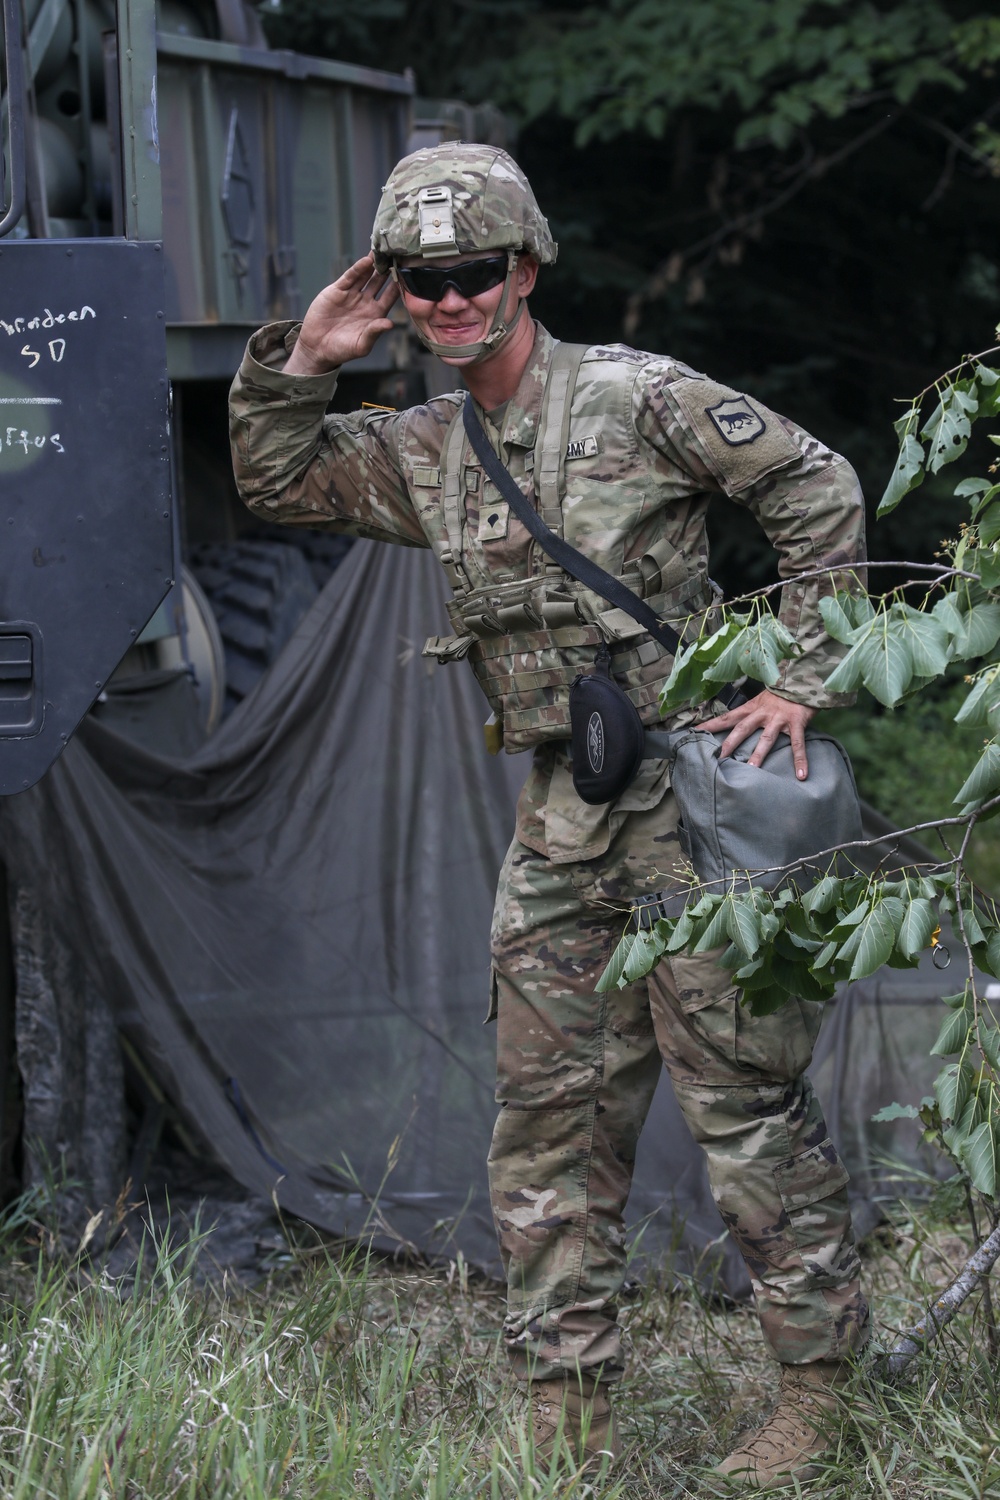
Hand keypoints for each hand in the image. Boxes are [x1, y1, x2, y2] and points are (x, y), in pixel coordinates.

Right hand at [284, 254, 399, 374]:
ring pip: (366, 276)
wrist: (317, 347)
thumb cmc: (341, 350)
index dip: (398, 285)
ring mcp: (352, 295)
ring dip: (374, 264)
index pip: (390, 297)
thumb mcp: (361, 345)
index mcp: (375, 315)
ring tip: (384, 251)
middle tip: (399, 255)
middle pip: (379, 282)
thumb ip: (374, 332)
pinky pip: (350, 277)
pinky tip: (367, 260)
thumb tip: (389, 324)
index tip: (408, 274)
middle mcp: (365, 302)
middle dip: (388, 269)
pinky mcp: (338, 290)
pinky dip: (358, 269)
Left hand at [697, 689, 815, 778]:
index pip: (727, 717)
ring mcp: (779, 718)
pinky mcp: (796, 723)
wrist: (802, 680)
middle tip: (717, 758)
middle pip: (742, 729)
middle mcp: (762, 713)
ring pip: (766, 738)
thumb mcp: (761, 700)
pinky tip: (801, 775)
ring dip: (758, 754)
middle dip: (729, 744)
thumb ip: (751, 713)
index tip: (694, 733)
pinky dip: (800, 760)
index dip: (711, 725)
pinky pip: (797, 744)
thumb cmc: (780, 694)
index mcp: (751, 708)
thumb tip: (737, 728)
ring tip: (751, 769)